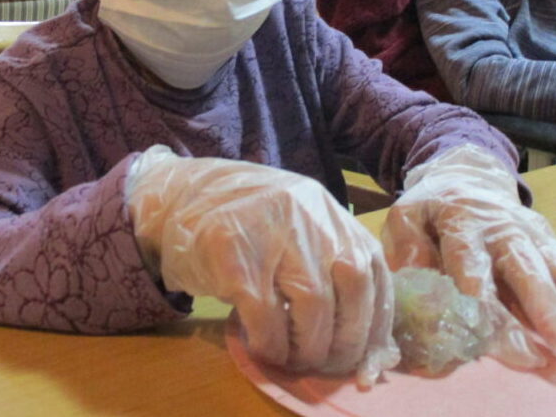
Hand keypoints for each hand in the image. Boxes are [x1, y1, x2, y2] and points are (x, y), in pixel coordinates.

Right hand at [126, 145, 398, 386]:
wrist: (179, 195)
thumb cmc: (244, 224)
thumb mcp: (296, 228)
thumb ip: (330, 266)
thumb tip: (366, 341)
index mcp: (328, 209)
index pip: (373, 267)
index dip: (376, 320)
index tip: (366, 356)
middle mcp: (307, 212)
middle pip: (353, 282)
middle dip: (348, 337)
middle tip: (325, 360)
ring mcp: (270, 227)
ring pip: (314, 301)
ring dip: (308, 345)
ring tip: (292, 356)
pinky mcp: (231, 249)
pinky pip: (264, 311)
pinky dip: (271, 342)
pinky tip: (263, 347)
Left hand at [382, 144, 555, 367]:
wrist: (465, 176)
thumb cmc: (431, 209)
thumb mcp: (406, 217)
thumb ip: (407, 247)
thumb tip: (416, 280)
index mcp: (460, 223)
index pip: (472, 266)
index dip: (488, 303)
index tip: (506, 338)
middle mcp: (502, 232)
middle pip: (527, 273)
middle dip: (550, 312)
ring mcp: (533, 238)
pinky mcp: (552, 246)